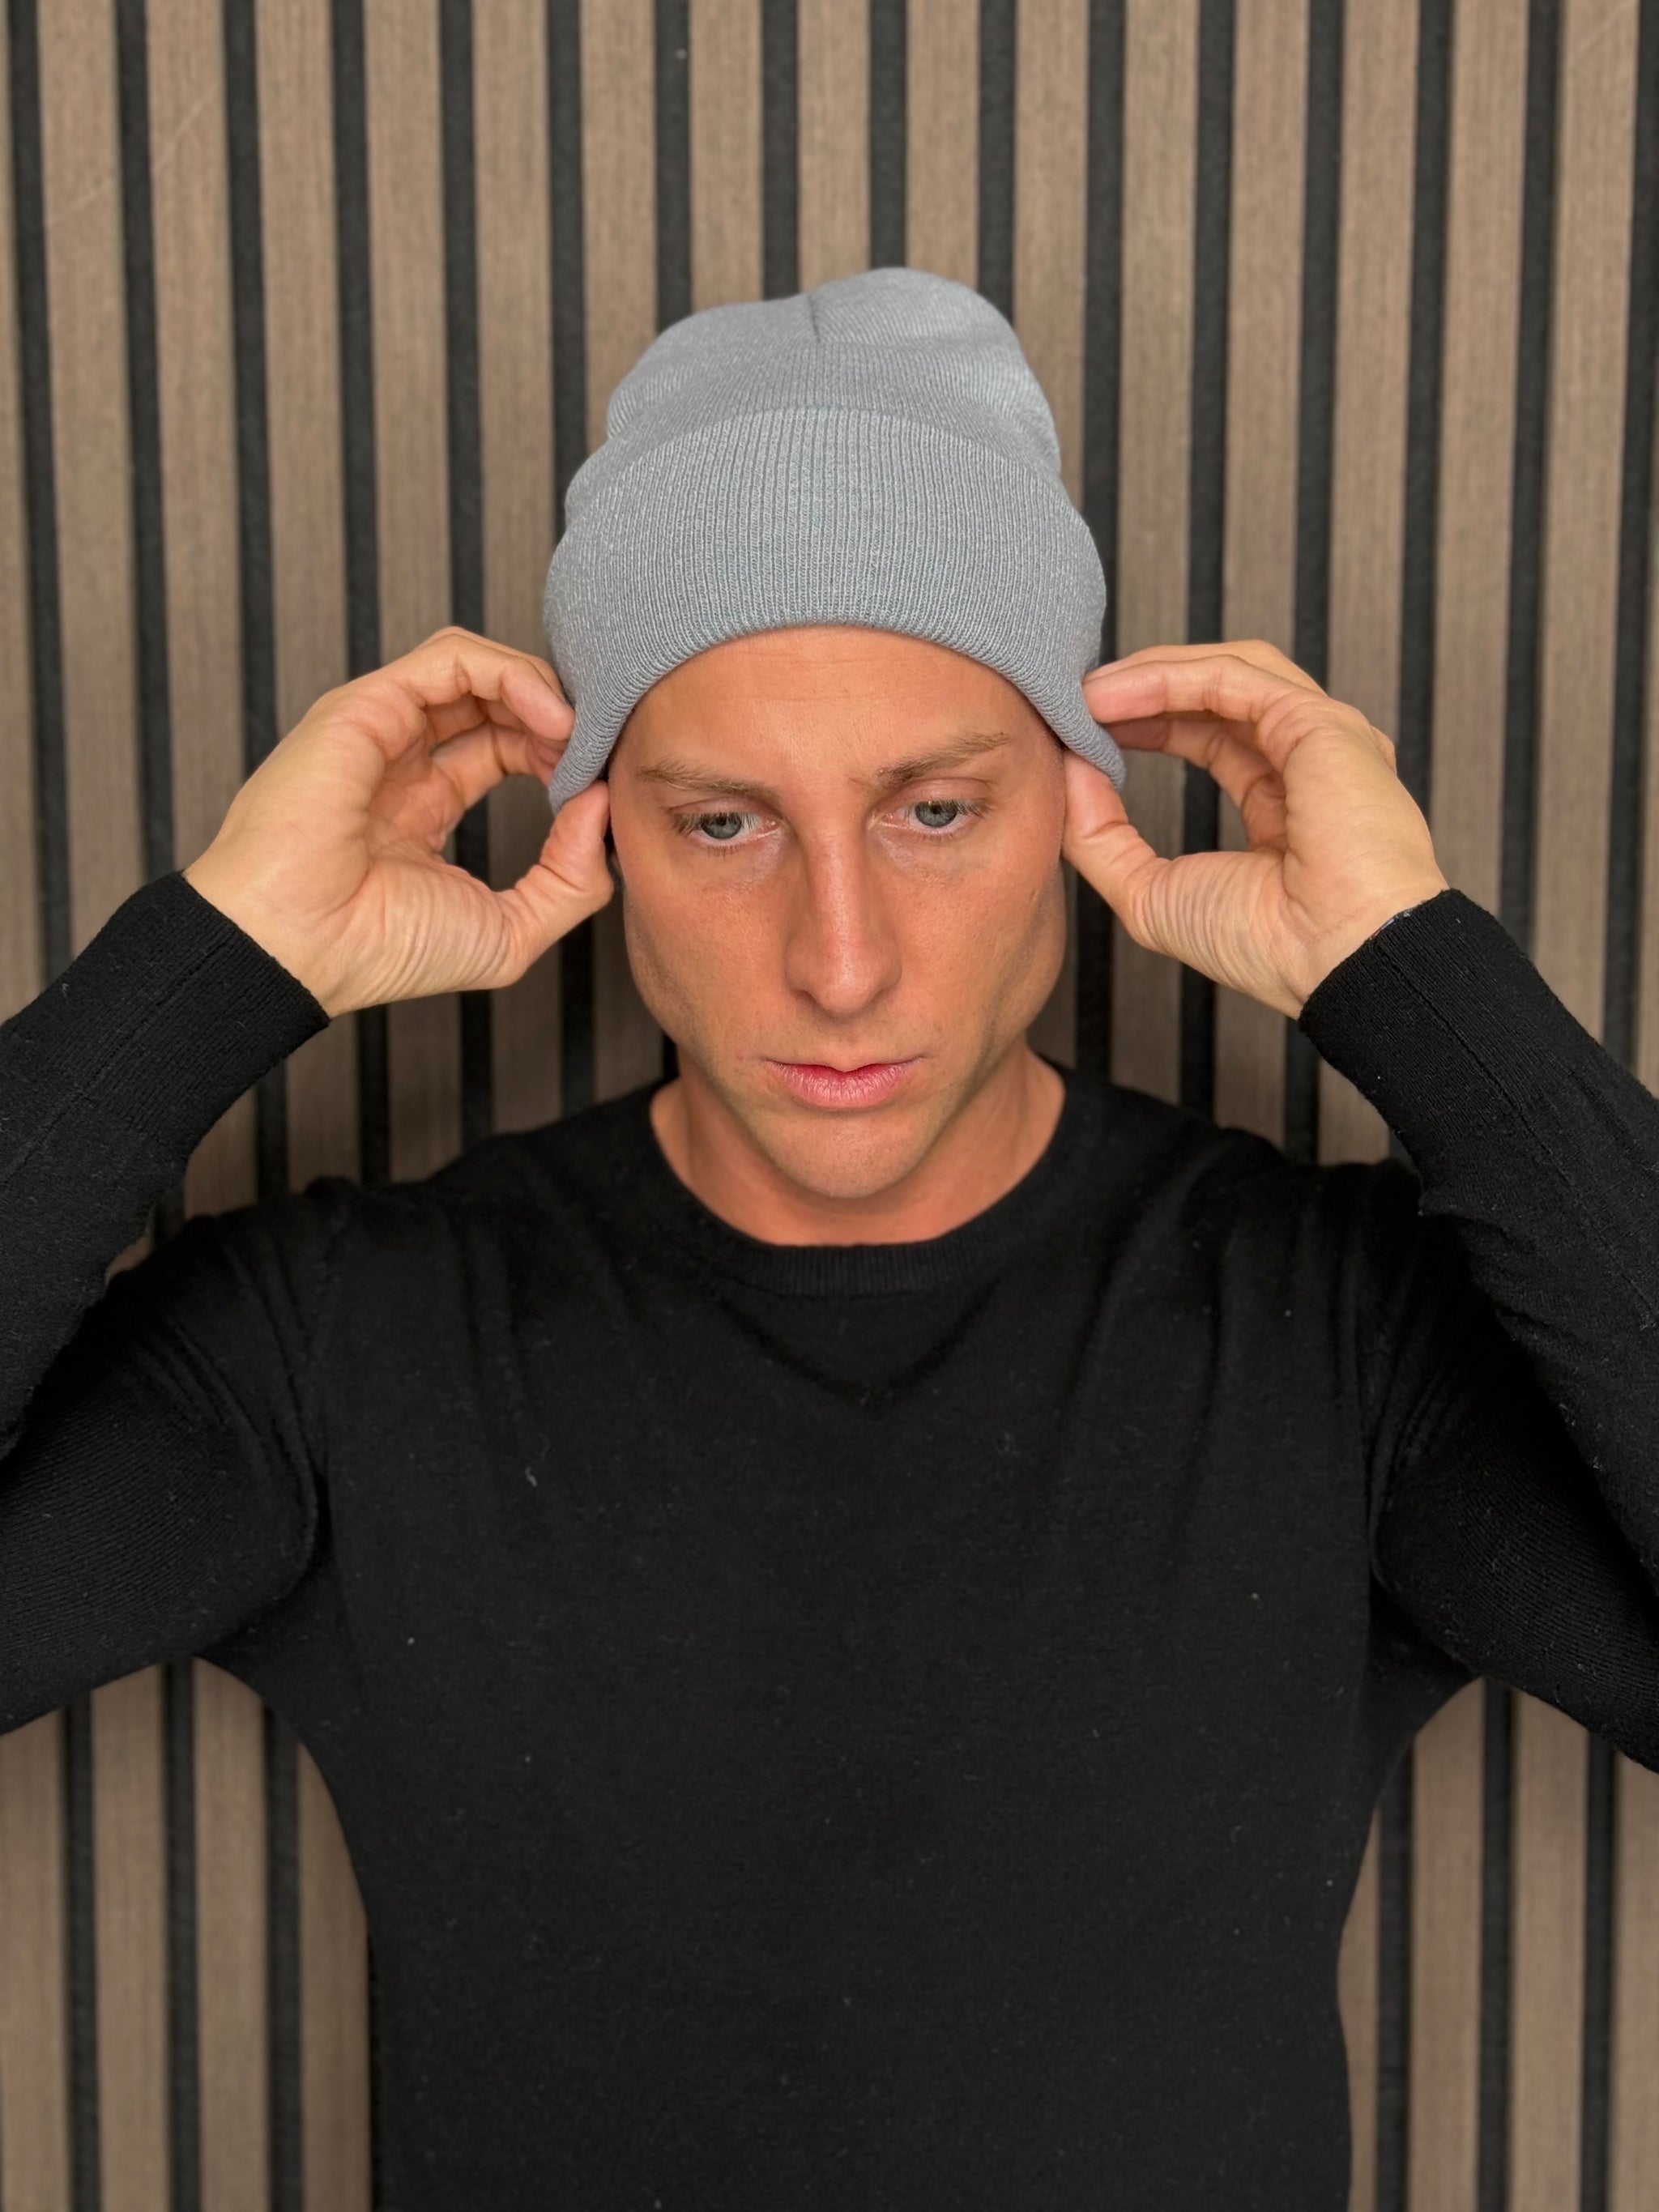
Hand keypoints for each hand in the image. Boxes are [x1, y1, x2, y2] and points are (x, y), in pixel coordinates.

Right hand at [182, 627, 611, 1017]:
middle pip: (494, 702)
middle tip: (596, 754)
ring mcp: (382, 729)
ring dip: (541, 690)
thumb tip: (603, 805)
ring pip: (475, 669)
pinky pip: (451, 658)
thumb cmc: (383, 951)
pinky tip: (551, 719)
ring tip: (577, 733)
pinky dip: (512, 674)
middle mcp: (401, 762)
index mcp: (423, 808)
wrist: (298, 949)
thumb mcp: (510, 932)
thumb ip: (571, 878)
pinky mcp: (368, 706)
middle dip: (557, 720)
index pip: (504, 748)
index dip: (560, 757)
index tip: (599, 788)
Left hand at [1061, 640, 1449, 1018]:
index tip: (1084, 727)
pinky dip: (1168, 678)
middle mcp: (1308, 761)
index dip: (1144, 722)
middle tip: (1075, 698)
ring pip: (1229, 671)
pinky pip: (1236, 678)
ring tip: (1087, 691)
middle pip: (1219, 692)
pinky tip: (1113, 696)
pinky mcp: (1322, 723)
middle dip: (1142, 687)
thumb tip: (1068, 771)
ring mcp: (1321, 736)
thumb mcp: (1150, 894)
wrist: (1335, 962)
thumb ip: (1101, 836)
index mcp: (1283, 803)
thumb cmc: (1264, 946)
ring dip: (1151, 674)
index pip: (1210, 734)